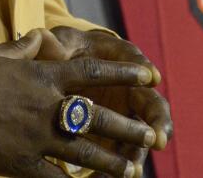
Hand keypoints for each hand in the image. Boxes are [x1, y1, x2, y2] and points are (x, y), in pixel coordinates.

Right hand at [0, 29, 157, 177]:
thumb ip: (25, 47)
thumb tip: (42, 36)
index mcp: (43, 75)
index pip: (94, 72)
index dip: (125, 74)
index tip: (151, 76)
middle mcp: (46, 105)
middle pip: (98, 116)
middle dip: (128, 127)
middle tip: (151, 135)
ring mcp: (36, 137)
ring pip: (85, 152)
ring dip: (112, 161)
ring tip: (133, 169)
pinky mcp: (21, 163)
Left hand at [46, 28, 172, 171]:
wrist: (58, 70)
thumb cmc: (60, 53)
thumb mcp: (55, 45)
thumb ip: (51, 45)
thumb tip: (43, 39)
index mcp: (115, 57)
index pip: (132, 58)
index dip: (141, 67)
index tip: (151, 76)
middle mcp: (128, 85)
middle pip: (149, 100)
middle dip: (157, 119)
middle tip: (159, 137)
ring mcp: (125, 112)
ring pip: (142, 131)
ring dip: (140, 149)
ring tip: (134, 169)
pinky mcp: (117, 135)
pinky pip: (125, 151)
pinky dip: (122, 164)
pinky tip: (117, 177)